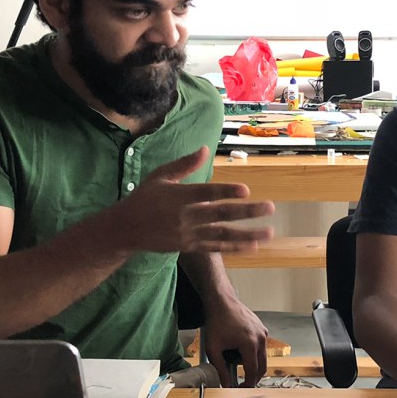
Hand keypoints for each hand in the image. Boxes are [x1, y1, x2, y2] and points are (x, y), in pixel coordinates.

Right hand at [111, 147, 274, 255]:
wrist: (126, 229)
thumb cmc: (144, 198)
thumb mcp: (160, 176)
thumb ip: (184, 164)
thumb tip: (205, 149)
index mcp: (179, 196)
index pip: (206, 193)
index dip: (226, 192)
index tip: (246, 190)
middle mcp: (185, 217)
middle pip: (221, 215)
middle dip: (247, 212)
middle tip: (270, 207)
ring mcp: (189, 234)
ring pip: (222, 234)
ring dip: (247, 234)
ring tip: (269, 232)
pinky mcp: (190, 246)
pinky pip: (216, 248)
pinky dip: (234, 248)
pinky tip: (252, 246)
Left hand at [201, 295, 268, 386]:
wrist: (221, 301)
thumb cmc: (216, 322)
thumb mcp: (213, 348)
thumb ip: (220, 368)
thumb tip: (225, 384)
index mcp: (250, 344)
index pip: (253, 371)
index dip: (248, 383)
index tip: (242, 388)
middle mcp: (260, 338)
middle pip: (262, 366)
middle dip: (253, 376)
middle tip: (243, 381)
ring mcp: (263, 332)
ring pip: (262, 355)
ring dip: (252, 362)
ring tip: (235, 357)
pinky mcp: (262, 328)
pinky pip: (261, 345)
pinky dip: (253, 351)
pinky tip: (238, 346)